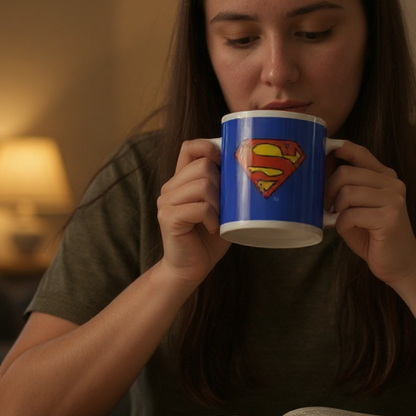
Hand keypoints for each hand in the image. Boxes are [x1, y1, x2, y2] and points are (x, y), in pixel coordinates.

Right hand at [156, 139, 230, 284]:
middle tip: (223, 207)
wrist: (191, 269)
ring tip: (218, 219)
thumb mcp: (221, 206)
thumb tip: (248, 164)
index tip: (225, 165)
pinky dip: (212, 218)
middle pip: (203, 165)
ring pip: (203, 184)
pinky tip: (212, 229)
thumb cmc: (210, 238)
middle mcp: (170, 187)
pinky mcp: (168, 218)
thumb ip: (224, 186)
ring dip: (218, 204)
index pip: (190, 147)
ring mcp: (166, 202)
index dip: (209, 148)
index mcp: (181, 180)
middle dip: (222, 185)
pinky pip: (199, 207)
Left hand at [325, 140, 415, 286]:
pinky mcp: (389, 218)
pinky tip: (350, 231)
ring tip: (342, 220)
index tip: (326, 148)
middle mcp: (393, 184)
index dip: (341, 148)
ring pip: (347, 193)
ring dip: (337, 210)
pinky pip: (350, 215)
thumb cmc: (375, 238)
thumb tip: (318, 178)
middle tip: (330, 207)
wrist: (402, 266)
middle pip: (346, 173)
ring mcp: (393, 200)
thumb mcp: (360, 208)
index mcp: (386, 177)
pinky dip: (343, 225)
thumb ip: (347, 191)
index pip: (361, 153)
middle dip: (330, 190)